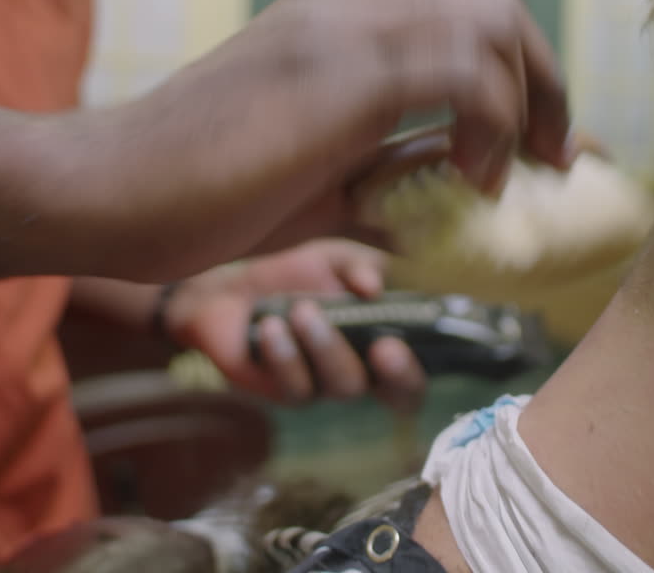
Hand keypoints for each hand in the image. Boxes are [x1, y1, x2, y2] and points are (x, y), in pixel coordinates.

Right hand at [68, 0, 572, 282]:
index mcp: (338, 17)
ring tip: (501, 179)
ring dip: (524, 105)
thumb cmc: (198, 195)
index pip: (466, 16)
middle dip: (545, 84)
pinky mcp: (340, 70)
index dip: (523, 77)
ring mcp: (343, 26)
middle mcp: (347, 4)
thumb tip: (460, 187)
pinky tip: (469, 180)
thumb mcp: (316, 177)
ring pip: (492, 23)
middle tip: (551, 160)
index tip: (539, 149)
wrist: (106, 192)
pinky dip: (492, 125)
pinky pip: (466, 71)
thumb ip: (390, 165)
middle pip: (495, 8)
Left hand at [168, 239, 426, 412]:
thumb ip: (360, 264)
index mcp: (387, 341)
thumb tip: (374, 286)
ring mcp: (328, 388)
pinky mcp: (289, 394)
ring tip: (303, 310)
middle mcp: (366, 372)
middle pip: (396, 394)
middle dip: (394, 373)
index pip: (419, 371)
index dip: (419, 369)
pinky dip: (285, 354)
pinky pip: (297, 387)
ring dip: (328, 347)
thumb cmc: (297, 277)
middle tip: (383, 345)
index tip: (400, 344)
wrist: (234, 292)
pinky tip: (270, 326)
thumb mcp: (334, 258)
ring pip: (345, 386)